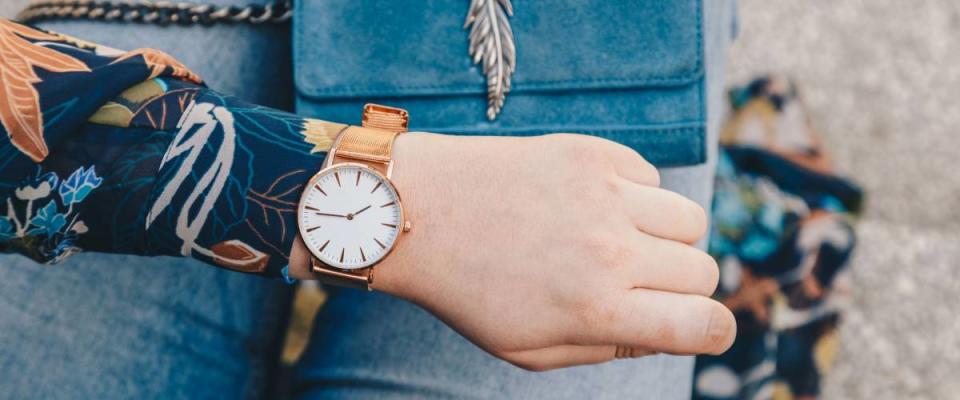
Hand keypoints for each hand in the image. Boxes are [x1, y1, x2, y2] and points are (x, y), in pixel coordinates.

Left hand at [290, 133, 734, 370]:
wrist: (417, 212)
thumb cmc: (466, 290)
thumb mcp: (527, 348)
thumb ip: (604, 349)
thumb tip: (662, 334)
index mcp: (597, 310)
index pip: (705, 324)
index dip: (713, 331)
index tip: (698, 326)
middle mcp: (611, 252)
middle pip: (703, 271)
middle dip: (681, 287)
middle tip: (637, 283)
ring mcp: (604, 196)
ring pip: (690, 219)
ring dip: (668, 238)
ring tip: (621, 241)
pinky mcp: (591, 154)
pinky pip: (650, 178)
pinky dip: (634, 195)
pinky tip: (590, 204)